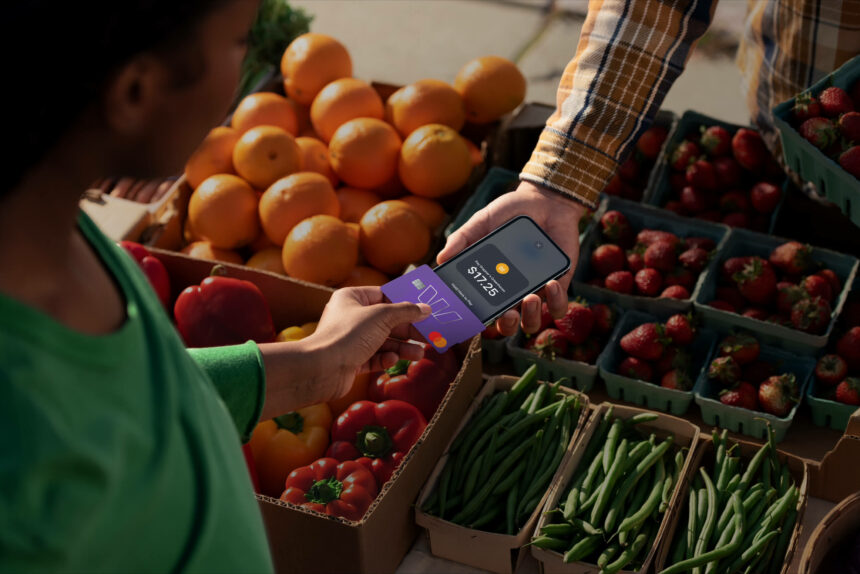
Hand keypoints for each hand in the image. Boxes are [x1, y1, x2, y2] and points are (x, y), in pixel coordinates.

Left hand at [307, 287, 430, 398]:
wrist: (322, 369)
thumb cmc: (348, 334)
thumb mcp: (382, 316)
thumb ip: (406, 311)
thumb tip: (425, 308)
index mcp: (352, 298)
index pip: (383, 295)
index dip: (404, 302)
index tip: (423, 308)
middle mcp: (350, 317)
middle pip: (386, 320)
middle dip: (407, 329)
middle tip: (428, 335)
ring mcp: (350, 340)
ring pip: (383, 341)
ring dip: (401, 347)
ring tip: (419, 354)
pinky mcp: (351, 360)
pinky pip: (374, 357)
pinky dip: (385, 359)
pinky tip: (392, 361)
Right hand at [437, 180, 586, 335]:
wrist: (545, 201)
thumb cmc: (510, 213)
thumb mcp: (482, 222)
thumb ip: (462, 238)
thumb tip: (441, 258)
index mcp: (491, 282)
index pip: (480, 310)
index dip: (475, 320)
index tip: (472, 316)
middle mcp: (512, 293)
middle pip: (506, 325)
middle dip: (506, 325)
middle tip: (507, 313)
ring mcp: (536, 291)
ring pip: (532, 322)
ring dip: (531, 317)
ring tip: (529, 298)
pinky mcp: (559, 285)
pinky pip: (558, 306)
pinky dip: (556, 301)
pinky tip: (550, 283)